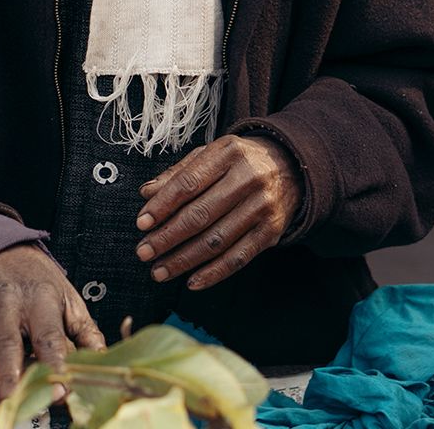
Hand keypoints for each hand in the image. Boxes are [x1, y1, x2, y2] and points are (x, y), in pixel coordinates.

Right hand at [0, 244, 104, 406]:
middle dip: (10, 375)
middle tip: (11, 405)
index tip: (60, 392)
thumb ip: (85, 333)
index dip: (55, 364)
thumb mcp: (66, 298)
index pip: (50, 336)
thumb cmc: (36, 280)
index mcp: (42, 301)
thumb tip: (106, 363)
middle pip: (9, 342)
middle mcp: (9, 302)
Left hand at [135, 134, 301, 290]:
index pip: (188, 183)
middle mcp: (247, 178)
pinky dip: (214, 273)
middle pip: (200, 214)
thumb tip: (146, 193)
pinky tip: (192, 281)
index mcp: (227, 153)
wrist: (291, 166)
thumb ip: (178, 173)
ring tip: (160, 270)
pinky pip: (239, 257)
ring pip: (217, 240)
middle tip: (144, 252)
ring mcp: (261, 206)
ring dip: (184, 260)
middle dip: (167, 237)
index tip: (142, 223)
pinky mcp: (271, 231)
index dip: (163, 205)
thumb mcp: (211, 154)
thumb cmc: (239, 161)